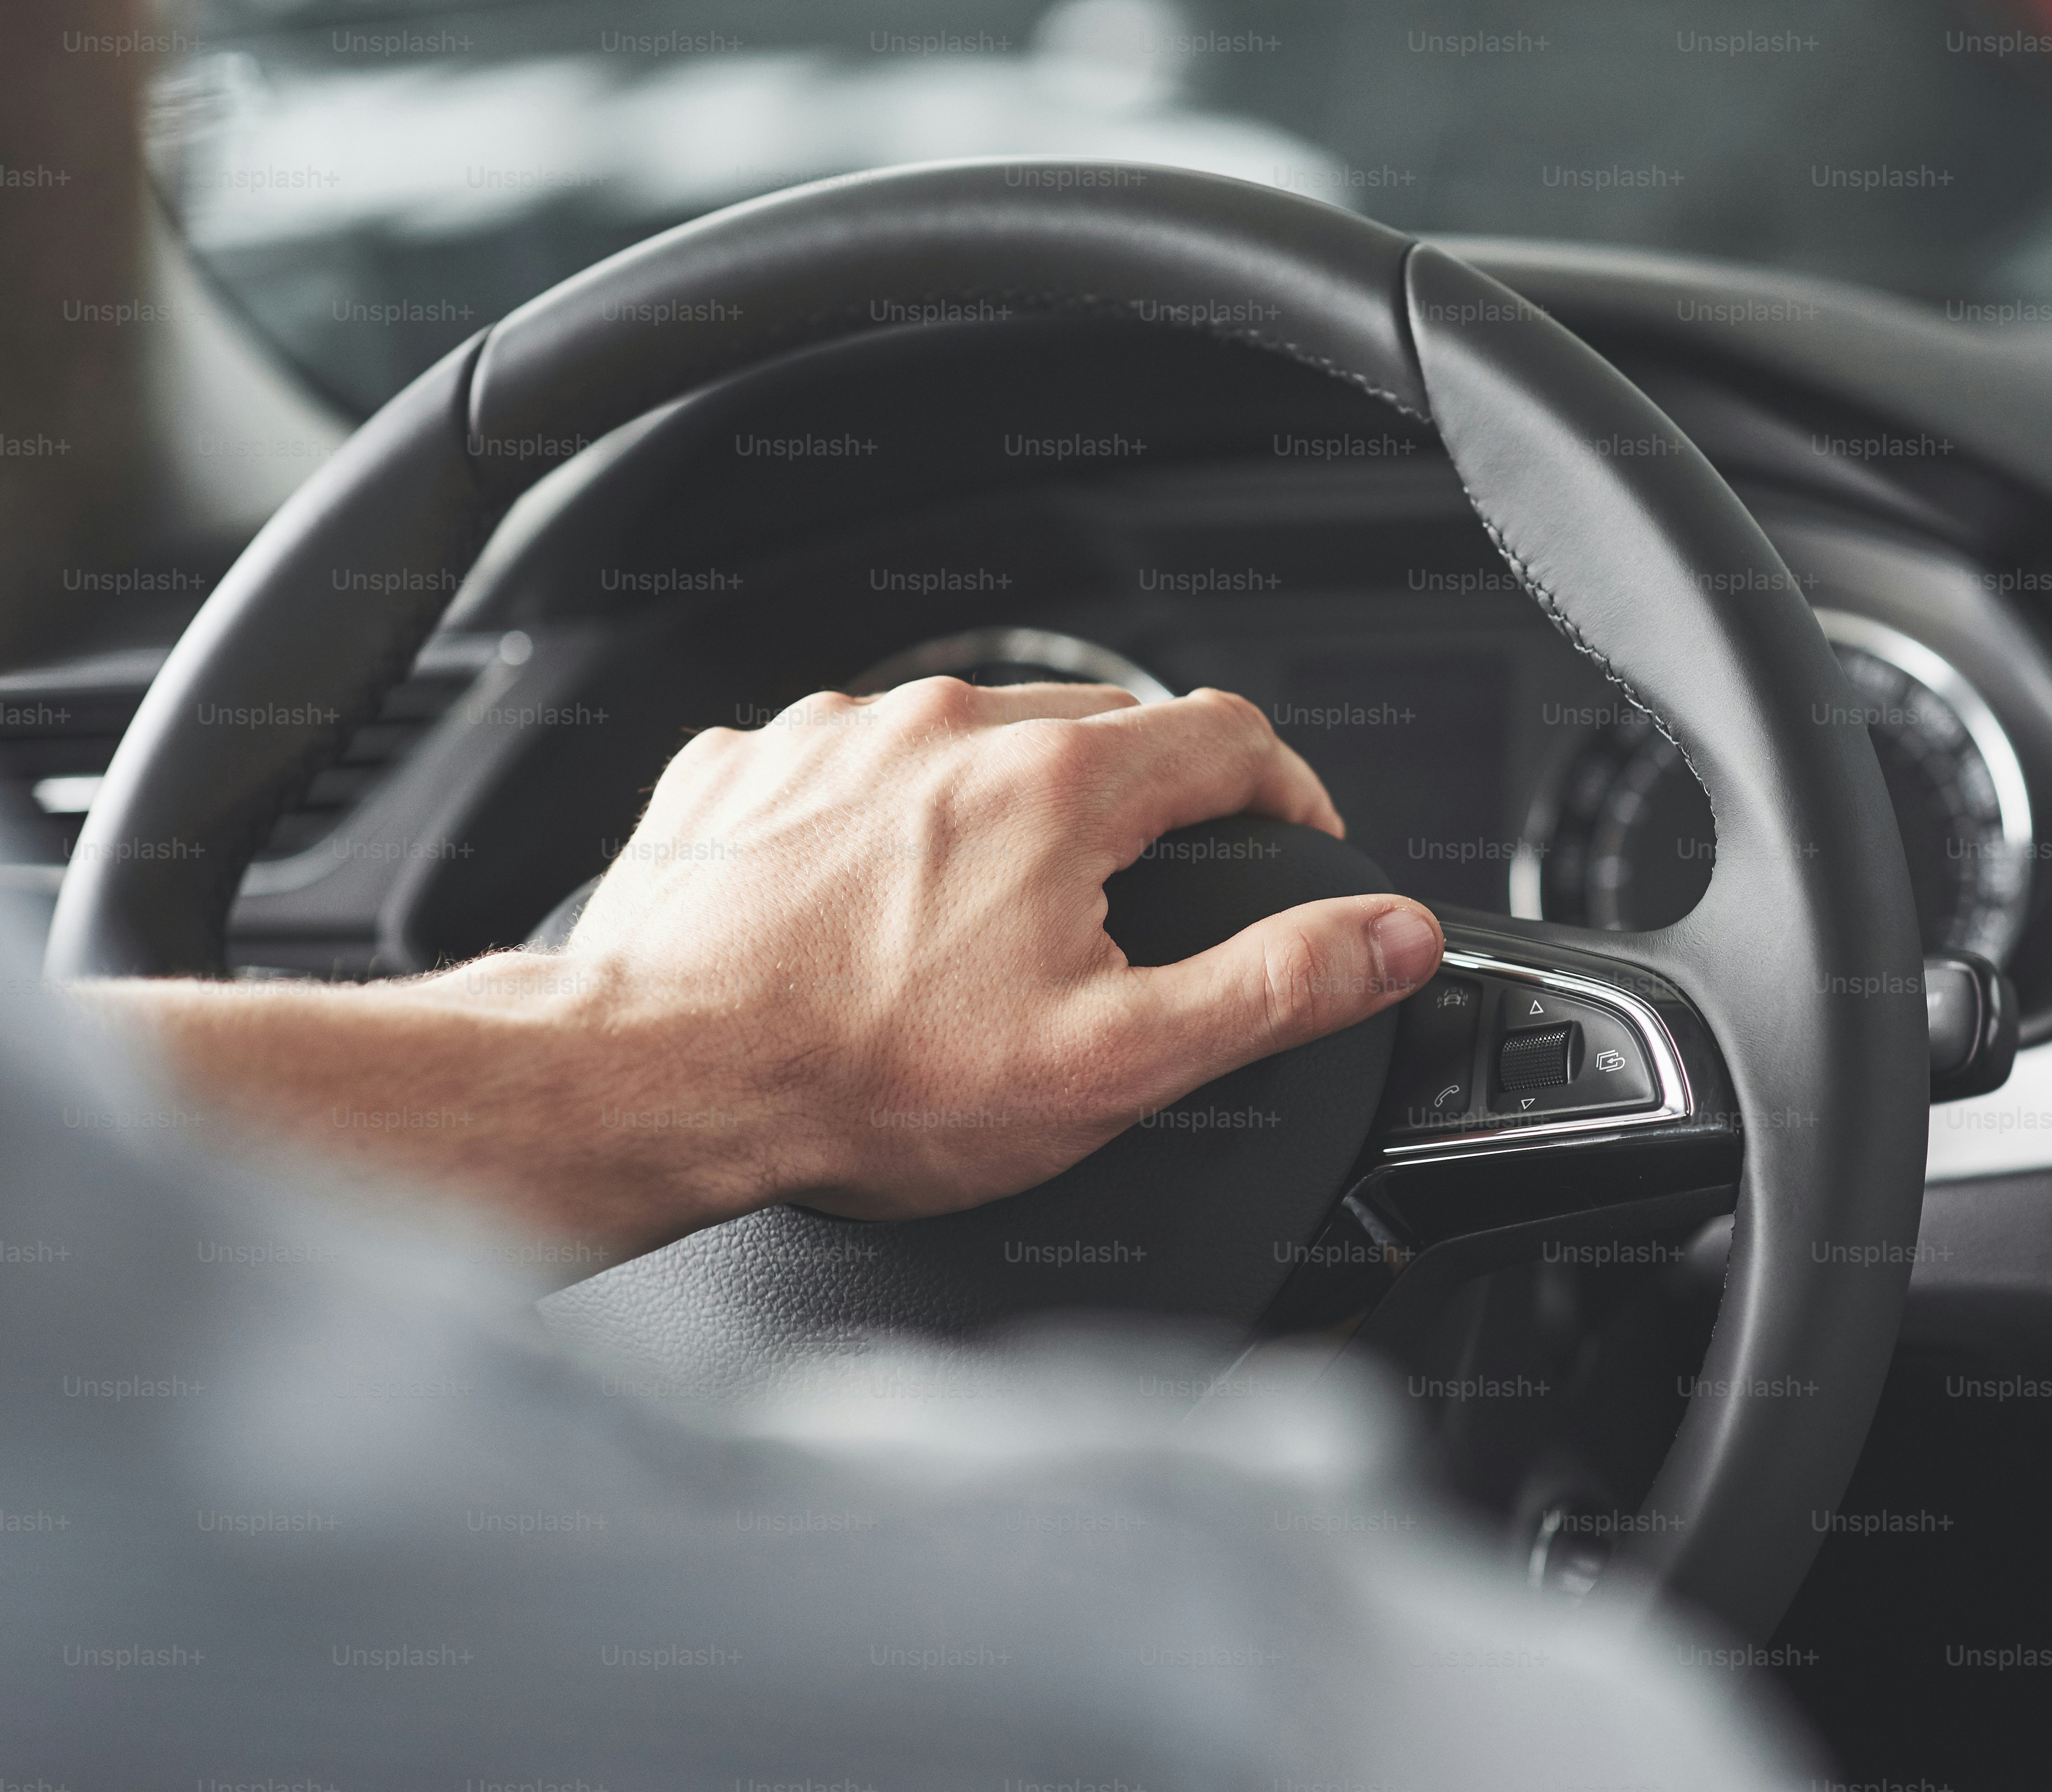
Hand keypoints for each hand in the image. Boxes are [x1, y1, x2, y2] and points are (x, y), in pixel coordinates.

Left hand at [72, 680, 1442, 1257]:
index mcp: (1057, 785)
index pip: (1229, 736)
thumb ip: (1276, 984)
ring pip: (974, 739)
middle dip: (1144, 809)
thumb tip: (1390, 937)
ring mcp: (836, 734)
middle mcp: (947, 727)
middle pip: (1104, 729)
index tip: (1289, 844)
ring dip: (1009, 810)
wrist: (653, 1081)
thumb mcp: (1117, 1060)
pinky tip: (872, 911)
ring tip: (987, 927)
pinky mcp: (748, 763)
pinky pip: (856, 763)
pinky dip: (888, 820)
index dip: (1286, 793)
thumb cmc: (865, 1084)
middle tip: (1132, 915)